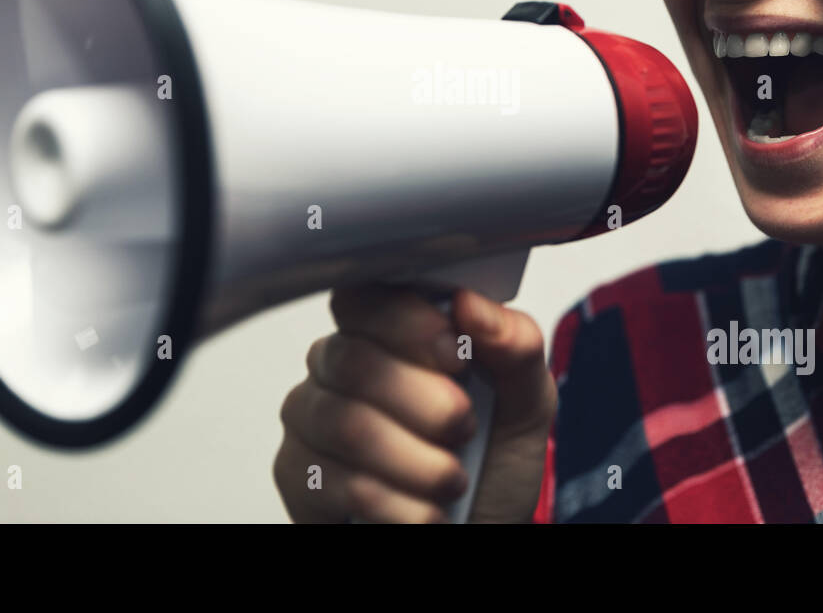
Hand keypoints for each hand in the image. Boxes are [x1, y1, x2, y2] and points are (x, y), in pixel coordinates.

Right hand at [274, 283, 555, 522]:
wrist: (478, 526)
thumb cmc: (492, 457)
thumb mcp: (524, 399)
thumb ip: (514, 344)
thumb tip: (471, 303)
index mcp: (386, 328)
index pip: (365, 296)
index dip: (407, 322)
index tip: (457, 355)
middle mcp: (337, 364)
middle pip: (353, 360)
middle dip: (426, 403)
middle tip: (465, 427)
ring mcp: (311, 419)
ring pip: (345, 425)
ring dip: (416, 462)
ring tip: (453, 479)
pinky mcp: (298, 477)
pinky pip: (332, 482)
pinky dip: (395, 504)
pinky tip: (424, 511)